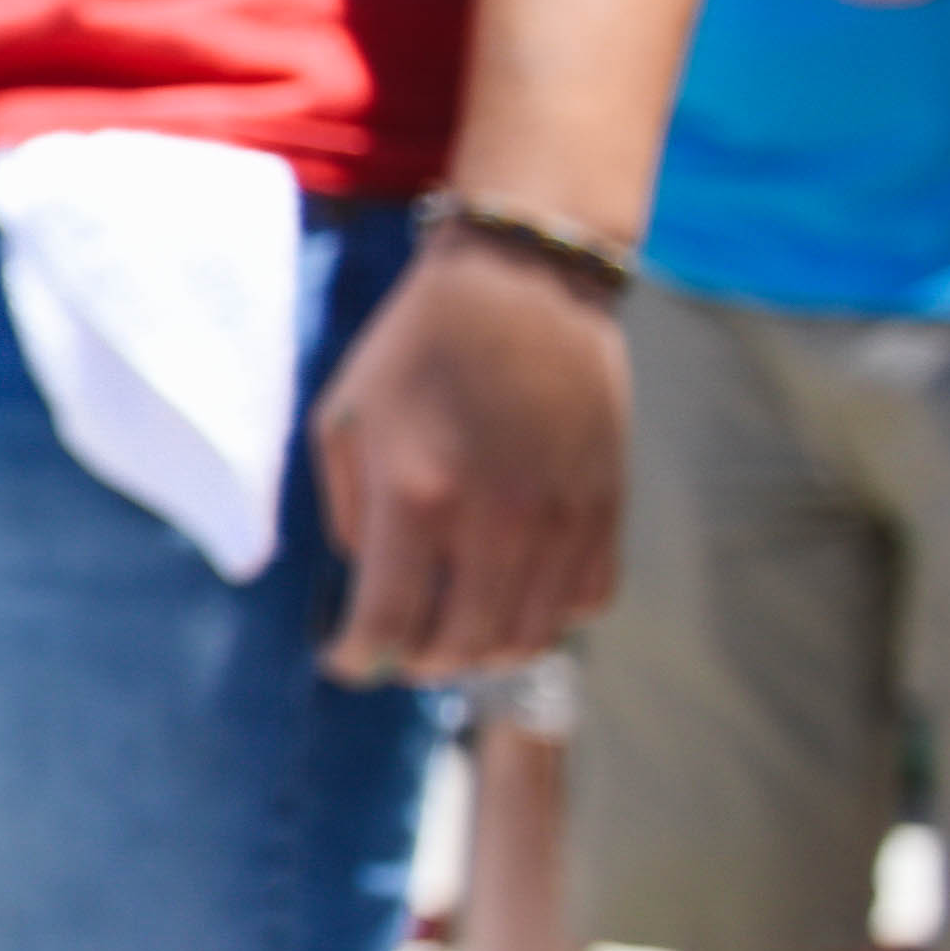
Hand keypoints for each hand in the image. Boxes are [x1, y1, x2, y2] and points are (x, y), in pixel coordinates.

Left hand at [313, 232, 624, 683]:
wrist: (522, 287)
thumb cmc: (417, 349)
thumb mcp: (343, 420)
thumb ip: (347, 514)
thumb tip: (368, 584)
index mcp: (417, 497)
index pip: (388, 623)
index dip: (358, 658)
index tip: (345, 659)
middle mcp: (497, 521)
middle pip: (461, 646)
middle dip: (417, 663)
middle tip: (398, 648)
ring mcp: (561, 519)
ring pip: (528, 638)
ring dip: (482, 651)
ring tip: (454, 632)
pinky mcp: (606, 508)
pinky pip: (585, 601)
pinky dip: (547, 618)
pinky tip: (515, 596)